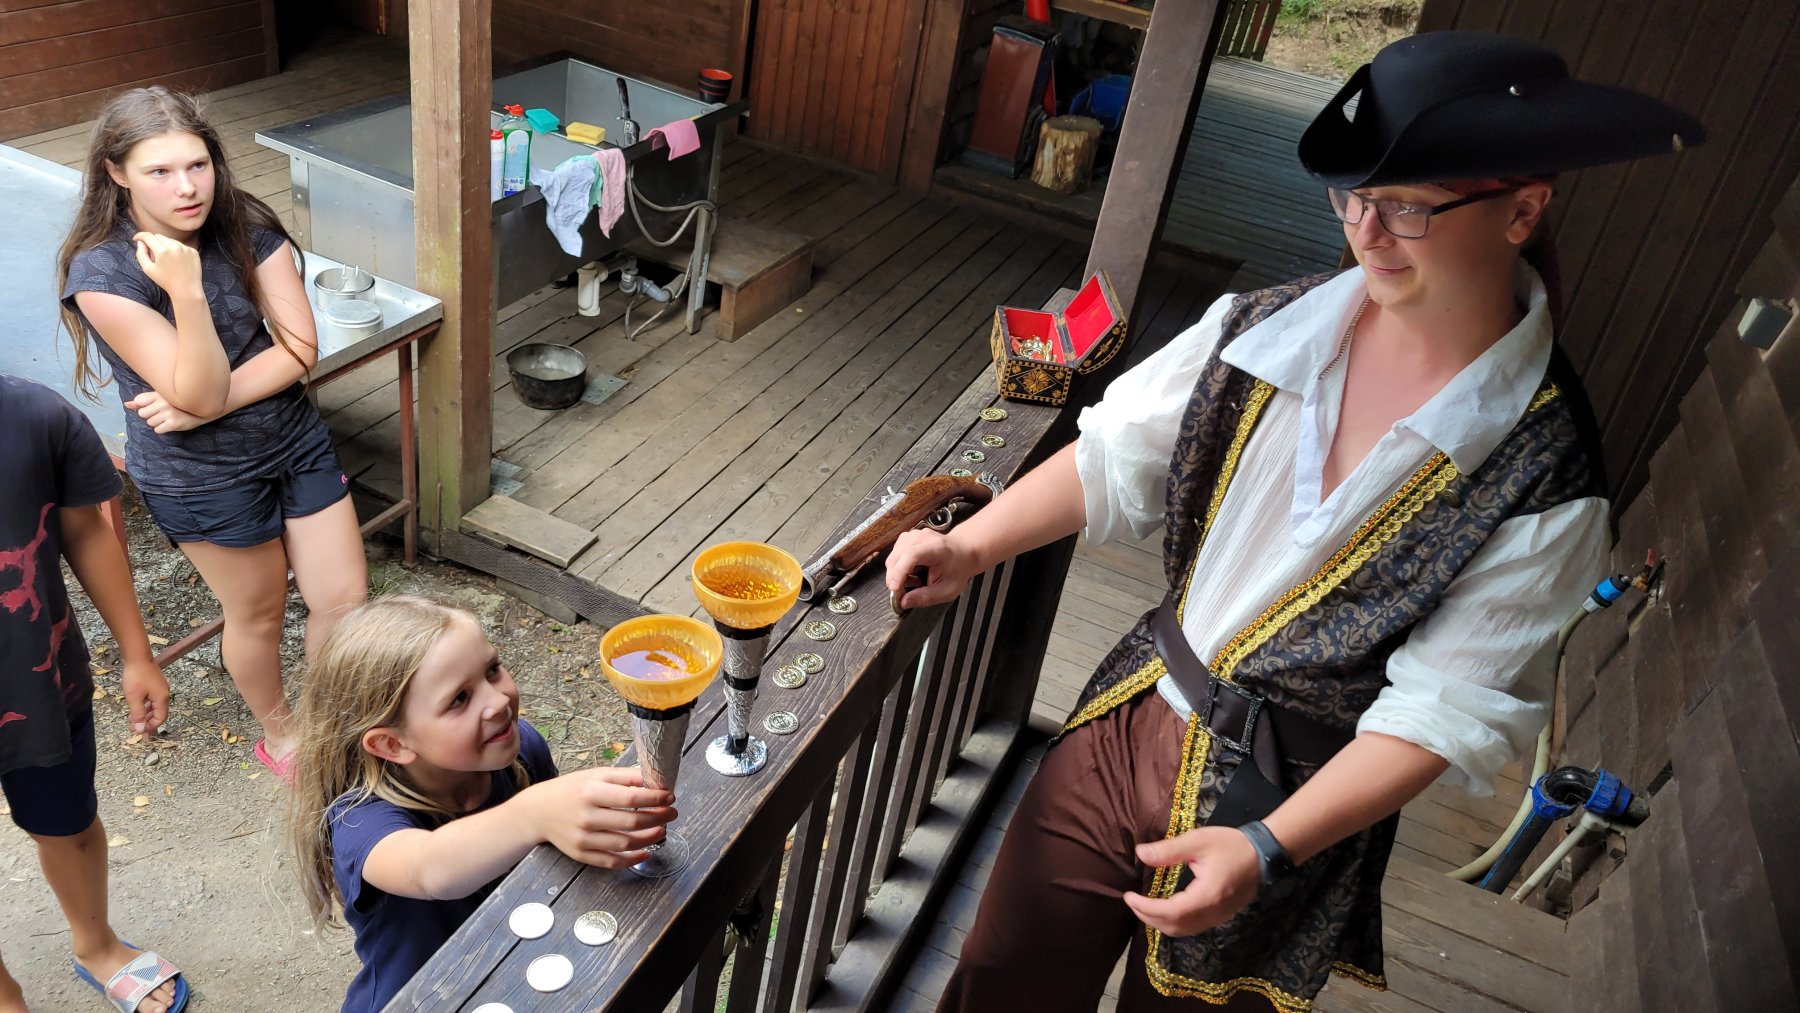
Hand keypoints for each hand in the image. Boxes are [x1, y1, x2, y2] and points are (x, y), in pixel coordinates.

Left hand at [119, 658, 168, 734]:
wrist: (138, 656)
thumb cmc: (136, 676)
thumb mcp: (134, 697)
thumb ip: (137, 714)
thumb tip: (140, 729)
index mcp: (162, 698)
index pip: (161, 718)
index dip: (151, 726)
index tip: (139, 731)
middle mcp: (164, 694)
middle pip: (158, 712)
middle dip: (146, 721)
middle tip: (133, 726)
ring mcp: (160, 688)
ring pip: (154, 705)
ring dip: (145, 713)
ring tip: (132, 718)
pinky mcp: (155, 683)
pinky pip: (152, 699)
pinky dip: (145, 705)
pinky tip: (136, 705)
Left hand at [125, 390, 210, 432]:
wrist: (201, 409)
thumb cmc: (178, 403)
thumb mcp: (161, 398)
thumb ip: (143, 400)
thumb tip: (126, 404)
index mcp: (159, 394)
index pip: (139, 401)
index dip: (144, 406)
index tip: (155, 405)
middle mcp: (162, 403)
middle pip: (142, 414)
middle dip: (150, 415)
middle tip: (162, 413)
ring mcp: (168, 413)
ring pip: (150, 423)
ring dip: (157, 423)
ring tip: (168, 418)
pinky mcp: (173, 423)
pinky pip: (158, 430)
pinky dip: (163, 429)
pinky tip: (170, 424)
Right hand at [131, 232, 202, 299]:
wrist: (187, 289)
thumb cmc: (165, 281)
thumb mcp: (148, 269)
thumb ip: (141, 254)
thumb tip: (140, 242)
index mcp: (162, 251)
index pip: (148, 236)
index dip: (140, 236)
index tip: (136, 239)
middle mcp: (175, 246)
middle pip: (159, 236)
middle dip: (153, 242)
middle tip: (153, 254)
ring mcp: (186, 248)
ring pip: (170, 240)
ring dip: (165, 245)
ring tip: (166, 260)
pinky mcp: (193, 251)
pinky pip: (181, 245)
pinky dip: (176, 249)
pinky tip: (176, 261)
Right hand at [527, 766, 676, 868]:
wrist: (537, 811)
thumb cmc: (570, 789)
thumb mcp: (595, 775)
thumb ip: (624, 777)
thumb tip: (653, 780)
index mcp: (590, 792)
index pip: (630, 798)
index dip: (655, 799)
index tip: (670, 797)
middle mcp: (586, 817)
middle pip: (631, 822)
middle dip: (658, 818)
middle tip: (672, 813)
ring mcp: (583, 838)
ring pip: (624, 844)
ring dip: (650, 838)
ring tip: (662, 830)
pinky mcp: (581, 854)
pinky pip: (611, 862)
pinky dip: (632, 859)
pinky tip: (646, 852)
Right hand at [884, 528, 984, 609]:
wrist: (962, 552)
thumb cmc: (957, 569)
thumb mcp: (947, 590)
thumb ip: (926, 597)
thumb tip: (904, 602)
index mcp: (936, 549)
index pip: (912, 556)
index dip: (900, 572)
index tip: (895, 588)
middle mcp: (923, 538)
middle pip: (897, 557)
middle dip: (896, 579)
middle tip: (908, 591)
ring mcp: (913, 536)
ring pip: (892, 558)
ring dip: (897, 574)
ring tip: (915, 579)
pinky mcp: (907, 538)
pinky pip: (893, 555)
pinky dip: (897, 567)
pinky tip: (911, 571)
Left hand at [1122, 826, 1261, 936]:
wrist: (1263, 854)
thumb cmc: (1231, 844)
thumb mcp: (1198, 841)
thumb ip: (1169, 850)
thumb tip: (1141, 853)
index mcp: (1206, 895)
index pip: (1170, 911)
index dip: (1146, 908)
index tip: (1128, 896)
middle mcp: (1212, 913)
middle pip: (1174, 926)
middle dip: (1148, 917)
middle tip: (1131, 902)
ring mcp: (1218, 918)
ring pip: (1183, 931)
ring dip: (1160, 923)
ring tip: (1143, 907)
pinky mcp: (1221, 917)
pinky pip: (1193, 928)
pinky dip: (1174, 923)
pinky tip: (1165, 910)